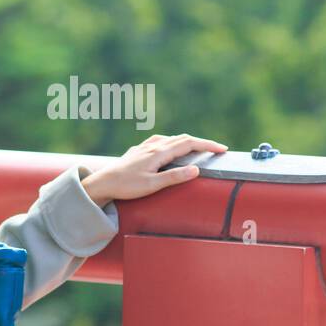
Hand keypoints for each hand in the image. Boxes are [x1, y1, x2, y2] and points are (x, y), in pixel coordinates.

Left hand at [81, 133, 228, 207]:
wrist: (102, 183)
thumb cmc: (126, 186)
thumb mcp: (152, 185)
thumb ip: (174, 177)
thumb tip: (196, 169)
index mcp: (159, 152)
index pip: (189, 144)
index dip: (207, 145)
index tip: (222, 149)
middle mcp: (153, 145)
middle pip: (183, 139)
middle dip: (201, 143)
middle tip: (216, 150)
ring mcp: (145, 146)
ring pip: (171, 139)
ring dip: (187, 142)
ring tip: (198, 149)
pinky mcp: (139, 150)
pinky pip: (161, 141)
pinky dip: (173, 143)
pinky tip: (170, 147)